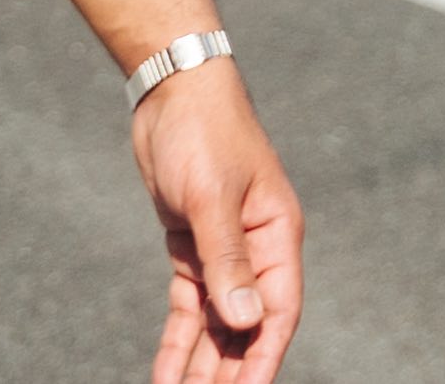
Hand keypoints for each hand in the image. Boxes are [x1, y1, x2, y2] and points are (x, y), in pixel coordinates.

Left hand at [131, 56, 303, 383]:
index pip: (277, 313)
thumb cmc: (203, 132)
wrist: (172, 88)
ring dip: (203, 365)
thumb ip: (227, 260)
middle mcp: (256, 251)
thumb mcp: (212, 197)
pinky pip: (189, 307)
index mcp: (277, 236)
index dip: (263, 359)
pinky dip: (179, 342)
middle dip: (230, 372)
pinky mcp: (192, 247)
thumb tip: (245, 322)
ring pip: (217, 325)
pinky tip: (167, 374)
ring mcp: (223, 251)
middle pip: (246, 328)